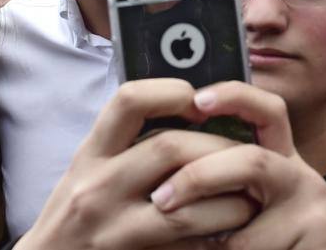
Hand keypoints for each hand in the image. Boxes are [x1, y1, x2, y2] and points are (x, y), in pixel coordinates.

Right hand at [15, 79, 257, 249]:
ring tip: (250, 196)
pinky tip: (232, 231)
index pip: (128, 101)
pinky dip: (217, 237)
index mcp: (90, 154)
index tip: (197, 102)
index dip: (170, 91)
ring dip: (230, 200)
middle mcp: (97, 186)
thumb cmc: (74, 216)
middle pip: (169, 148)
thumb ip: (124, 146)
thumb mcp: (87, 170)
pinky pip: (186, 248)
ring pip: (186, 206)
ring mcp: (112, 228)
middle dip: (219, 149)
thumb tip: (184, 116)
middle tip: (246, 153)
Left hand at [151, 82, 325, 249]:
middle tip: (160, 198)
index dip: (234, 97)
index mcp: (283, 158)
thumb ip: (228, 170)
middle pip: (251, 163)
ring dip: (208, 244)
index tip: (198, 99)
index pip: (267, 111)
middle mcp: (301, 180)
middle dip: (197, 178)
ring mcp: (315, 218)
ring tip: (187, 247)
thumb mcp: (265, 193)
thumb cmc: (290, 230)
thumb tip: (163, 156)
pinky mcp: (319, 249)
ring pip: (242, 233)